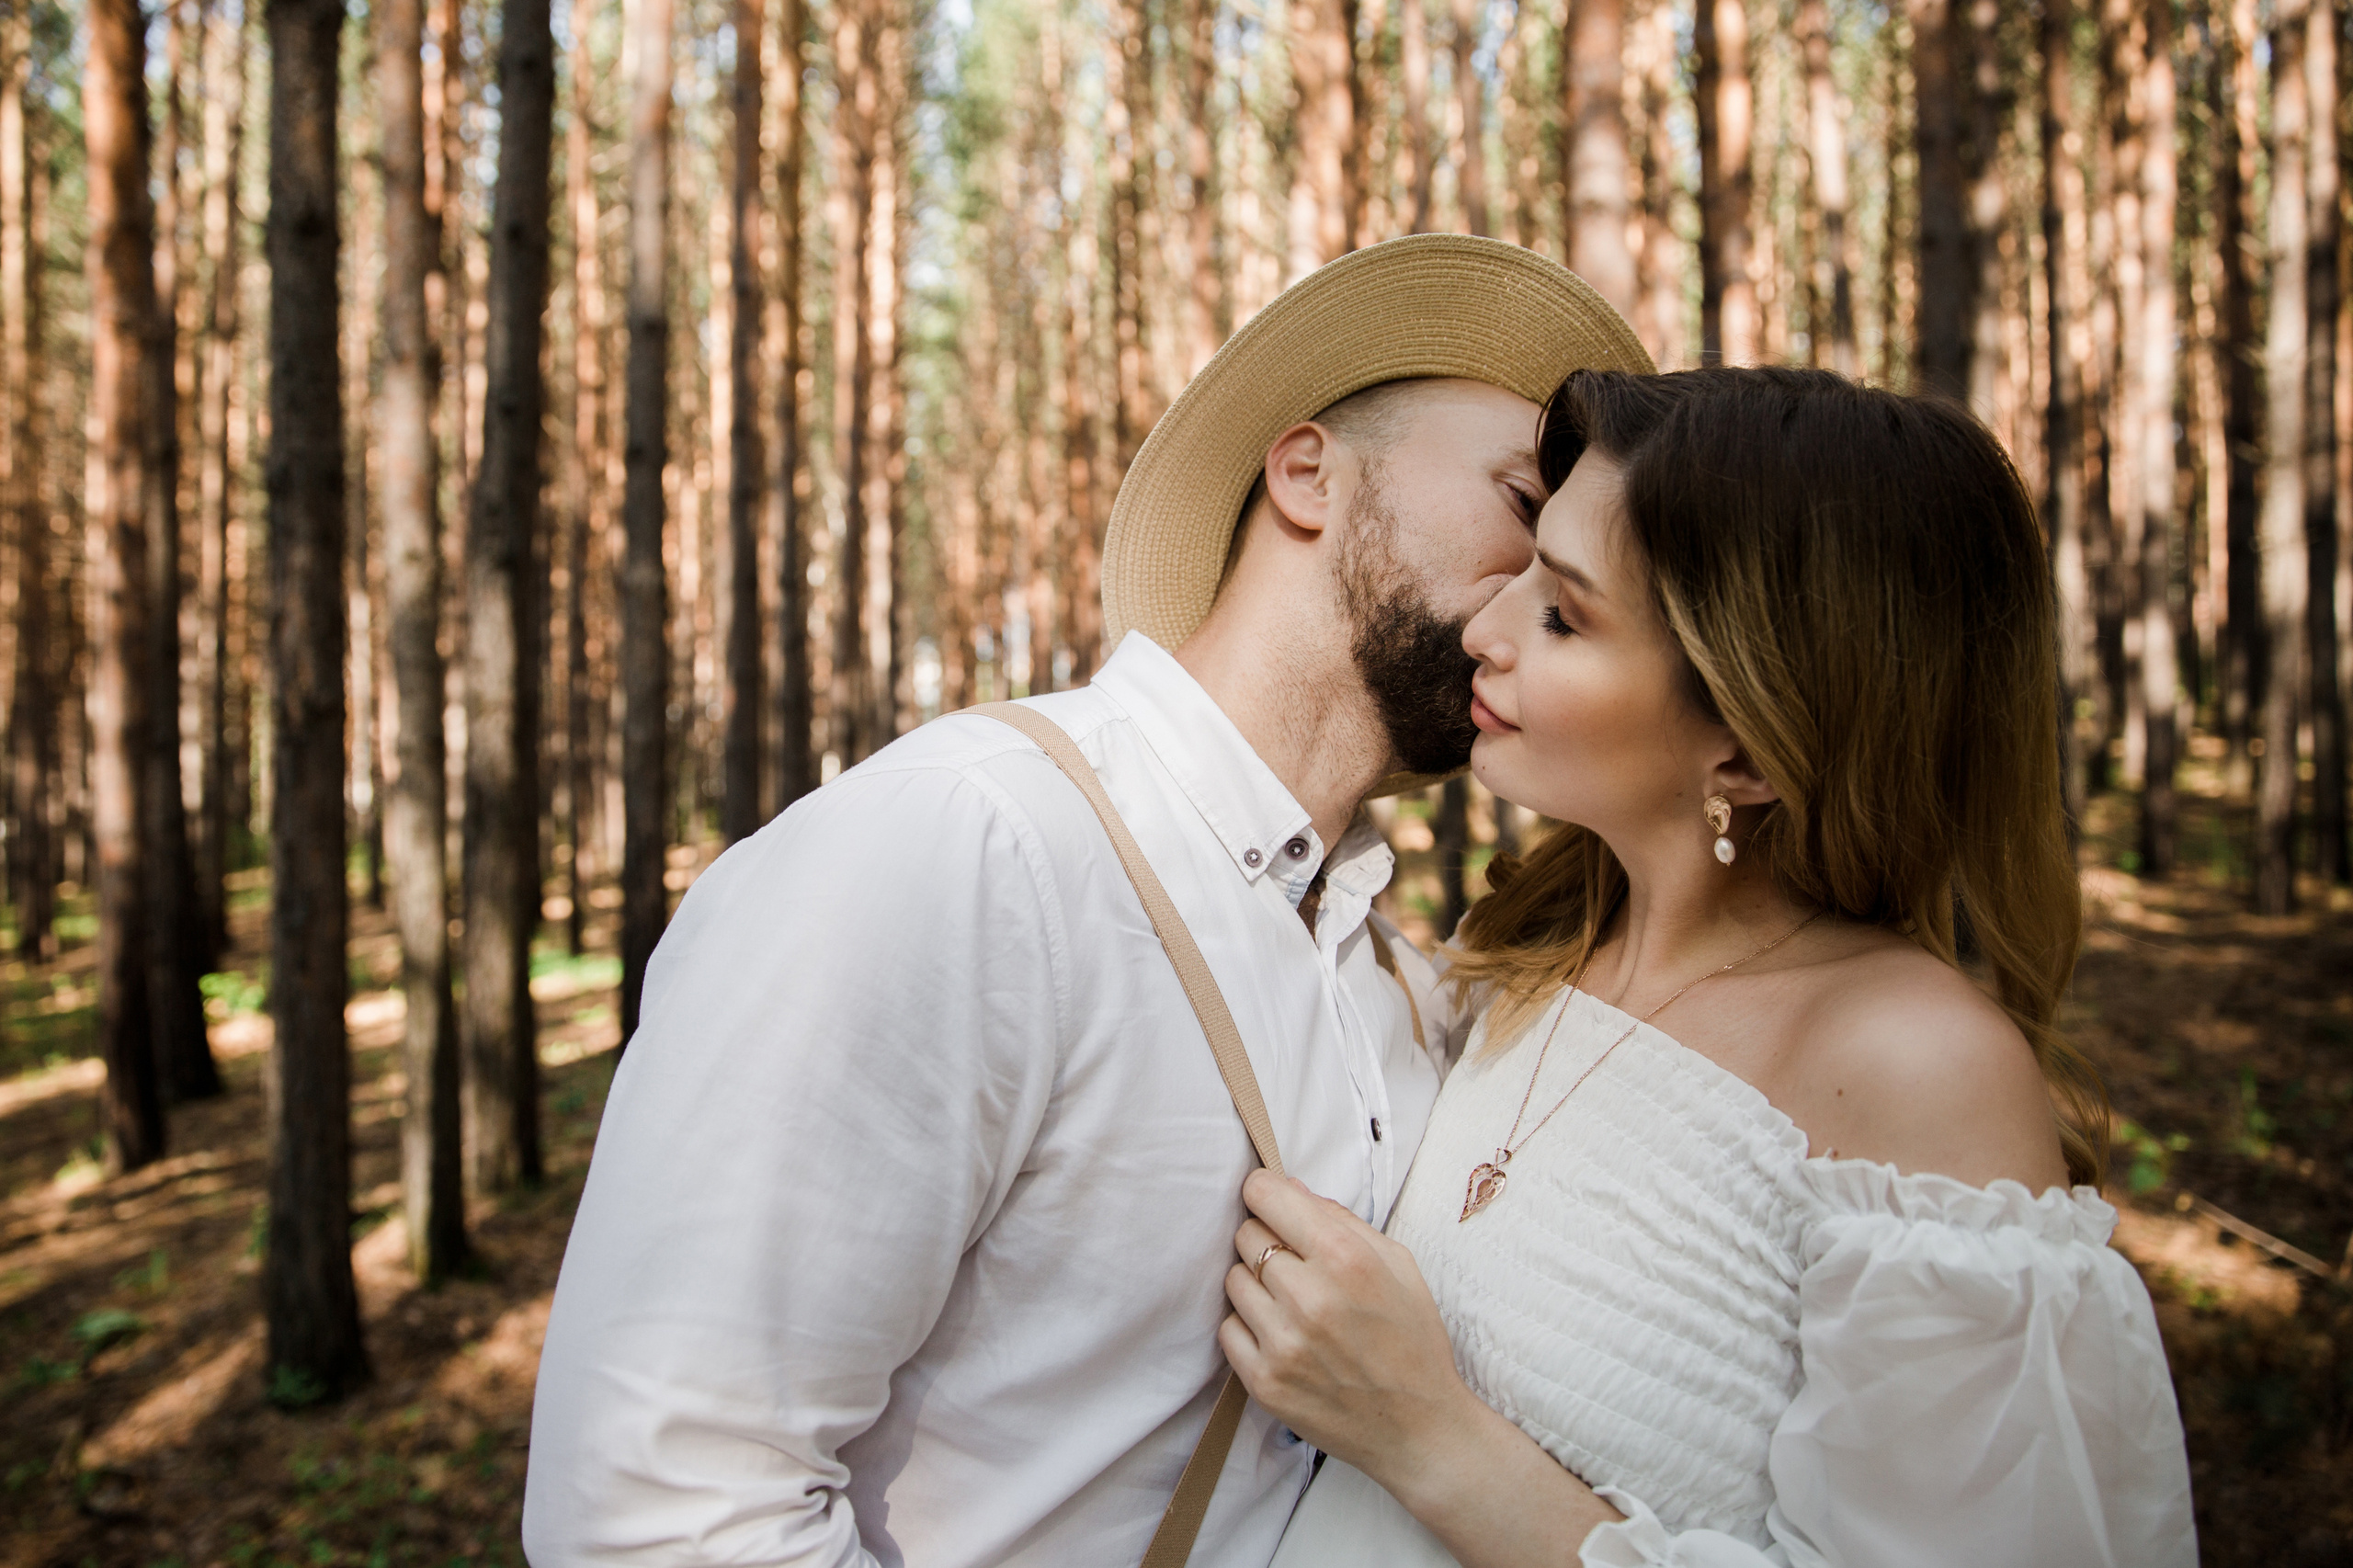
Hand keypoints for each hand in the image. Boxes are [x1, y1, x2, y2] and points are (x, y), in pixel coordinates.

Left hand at [1219, 1169, 1482, 1489]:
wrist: (1419, 1428)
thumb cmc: (1413, 1340)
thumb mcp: (1399, 1264)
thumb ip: (1342, 1219)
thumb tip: (1289, 1188)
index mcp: (1346, 1258)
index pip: (1266, 1195)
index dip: (1264, 1192)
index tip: (1270, 1201)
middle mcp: (1310, 1297)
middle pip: (1246, 1235)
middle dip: (1267, 1239)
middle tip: (1295, 1263)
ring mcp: (1283, 1343)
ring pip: (1233, 1280)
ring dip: (1256, 1284)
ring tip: (1291, 1302)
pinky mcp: (1264, 1382)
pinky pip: (1228, 1329)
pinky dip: (1249, 1327)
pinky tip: (1282, 1335)